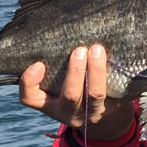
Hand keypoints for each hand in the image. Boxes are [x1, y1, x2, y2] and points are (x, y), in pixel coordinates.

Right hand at [19, 44, 135, 140]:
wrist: (109, 119)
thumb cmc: (79, 90)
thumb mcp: (60, 84)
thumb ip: (55, 65)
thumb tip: (57, 28)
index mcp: (51, 104)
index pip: (30, 98)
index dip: (30, 83)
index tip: (37, 64)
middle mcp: (70, 111)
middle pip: (69, 96)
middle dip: (75, 73)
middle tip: (79, 50)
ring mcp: (93, 111)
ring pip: (95, 94)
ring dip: (97, 71)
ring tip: (97, 50)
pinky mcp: (113, 108)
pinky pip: (116, 93)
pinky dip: (115, 75)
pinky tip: (117, 58)